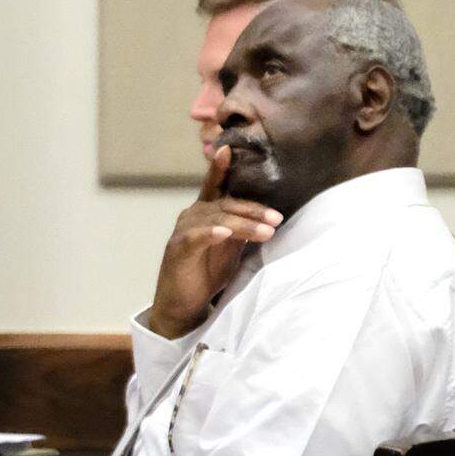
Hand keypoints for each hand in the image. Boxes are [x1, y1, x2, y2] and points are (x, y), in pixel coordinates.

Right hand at [149, 145, 281, 338]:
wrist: (183, 305)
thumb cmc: (206, 273)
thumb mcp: (230, 247)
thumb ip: (242, 228)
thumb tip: (267, 215)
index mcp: (204, 212)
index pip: (216, 186)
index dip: (221, 168)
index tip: (229, 150)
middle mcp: (192, 216)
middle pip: (224, 204)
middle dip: (252, 210)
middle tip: (276, 219)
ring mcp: (183, 232)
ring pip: (216, 219)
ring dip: (242, 224)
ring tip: (266, 232)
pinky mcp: (177, 250)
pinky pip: (196, 237)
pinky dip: (212, 233)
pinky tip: (225, 233)